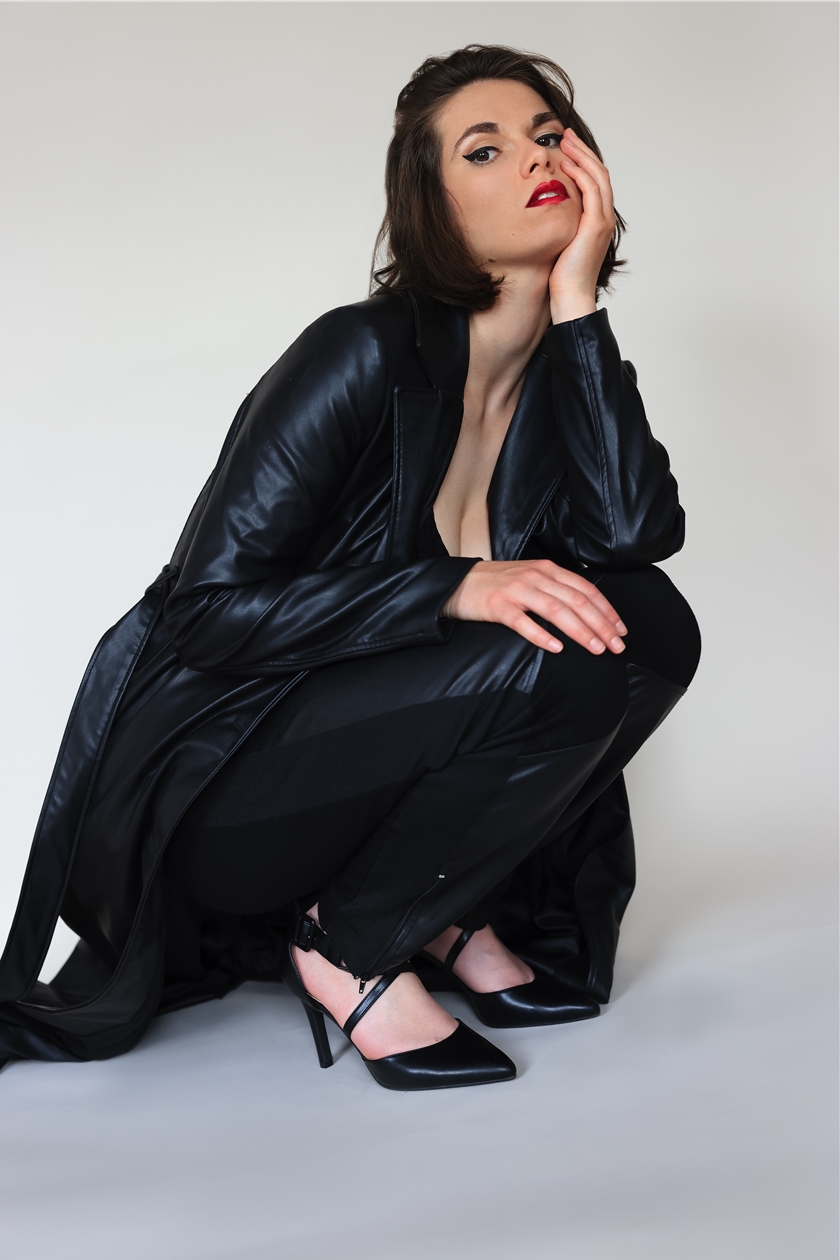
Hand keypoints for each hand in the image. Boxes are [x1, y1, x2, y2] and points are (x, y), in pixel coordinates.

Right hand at [442, 559, 626, 654]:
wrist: (458, 582)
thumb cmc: (498, 585)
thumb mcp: (532, 579)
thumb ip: (556, 590)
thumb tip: (588, 611)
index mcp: (548, 570)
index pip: (586, 590)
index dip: (607, 611)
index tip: (621, 631)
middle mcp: (536, 577)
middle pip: (577, 601)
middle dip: (601, 625)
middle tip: (616, 646)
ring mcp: (517, 591)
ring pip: (556, 611)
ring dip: (580, 631)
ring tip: (595, 649)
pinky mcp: (498, 607)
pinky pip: (523, 623)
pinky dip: (542, 636)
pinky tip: (556, 648)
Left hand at [548, 128, 616, 323]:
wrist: (570, 296)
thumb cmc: (562, 275)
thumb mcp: (560, 240)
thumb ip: (559, 222)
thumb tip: (543, 210)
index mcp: (598, 220)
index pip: (595, 181)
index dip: (582, 160)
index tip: (566, 147)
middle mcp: (604, 217)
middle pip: (599, 173)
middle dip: (582, 151)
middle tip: (566, 134)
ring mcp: (602, 221)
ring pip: (598, 176)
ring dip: (581, 156)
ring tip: (564, 142)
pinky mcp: (595, 226)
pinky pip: (591, 191)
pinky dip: (580, 174)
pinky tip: (566, 164)